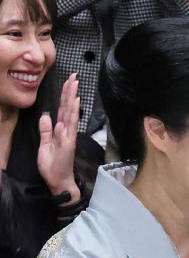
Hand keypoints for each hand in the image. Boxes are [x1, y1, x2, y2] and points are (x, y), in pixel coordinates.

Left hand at [37, 74, 78, 198]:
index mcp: (60, 131)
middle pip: (68, 108)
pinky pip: (71, 125)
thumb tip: (46, 117)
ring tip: (74, 84)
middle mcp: (66, 131)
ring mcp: (68, 135)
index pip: (63, 110)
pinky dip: (73, 113)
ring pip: (71, 113)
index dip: (64, 96)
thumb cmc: (52, 166)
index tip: (68, 82)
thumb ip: (45, 131)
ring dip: (72, 98)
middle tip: (73, 76)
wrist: (57, 181)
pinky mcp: (68, 142)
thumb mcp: (44, 145)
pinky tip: (75, 103)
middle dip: (70, 92)